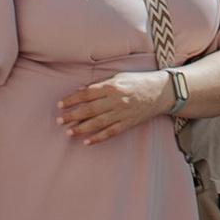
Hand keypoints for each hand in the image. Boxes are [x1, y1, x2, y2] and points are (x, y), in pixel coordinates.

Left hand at [57, 69, 174, 144]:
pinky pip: (110, 132)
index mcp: (112, 86)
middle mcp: (116, 100)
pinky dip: (98, 138)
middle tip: (59, 120)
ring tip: (68, 132)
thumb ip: (99, 83)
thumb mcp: (118, 77)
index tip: (60, 105)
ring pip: (97, 123)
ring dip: (81, 128)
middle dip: (72, 115)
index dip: (72, 100)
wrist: (160, 92)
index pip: (87, 94)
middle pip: (89, 109)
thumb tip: (80, 90)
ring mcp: (122, 113)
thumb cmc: (137, 81)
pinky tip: (86, 142)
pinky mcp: (128, 123)